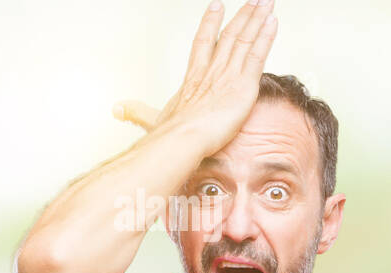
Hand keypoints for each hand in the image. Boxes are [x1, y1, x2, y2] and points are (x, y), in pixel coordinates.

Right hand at [112, 0, 276, 150]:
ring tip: (266, 1)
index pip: (203, 42)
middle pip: (229, 35)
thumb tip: (118, 110)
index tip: (217, 6)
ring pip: (244, 39)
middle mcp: (211, 70)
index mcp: (194, 77)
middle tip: (254, 0)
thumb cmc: (169, 135)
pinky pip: (257, 54)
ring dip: (257, 19)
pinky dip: (266, 37)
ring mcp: (227, 74)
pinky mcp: (243, 84)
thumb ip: (138, 112)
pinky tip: (272, 22)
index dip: (211, 23)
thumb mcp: (152, 120)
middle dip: (243, 16)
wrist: (183, 140)